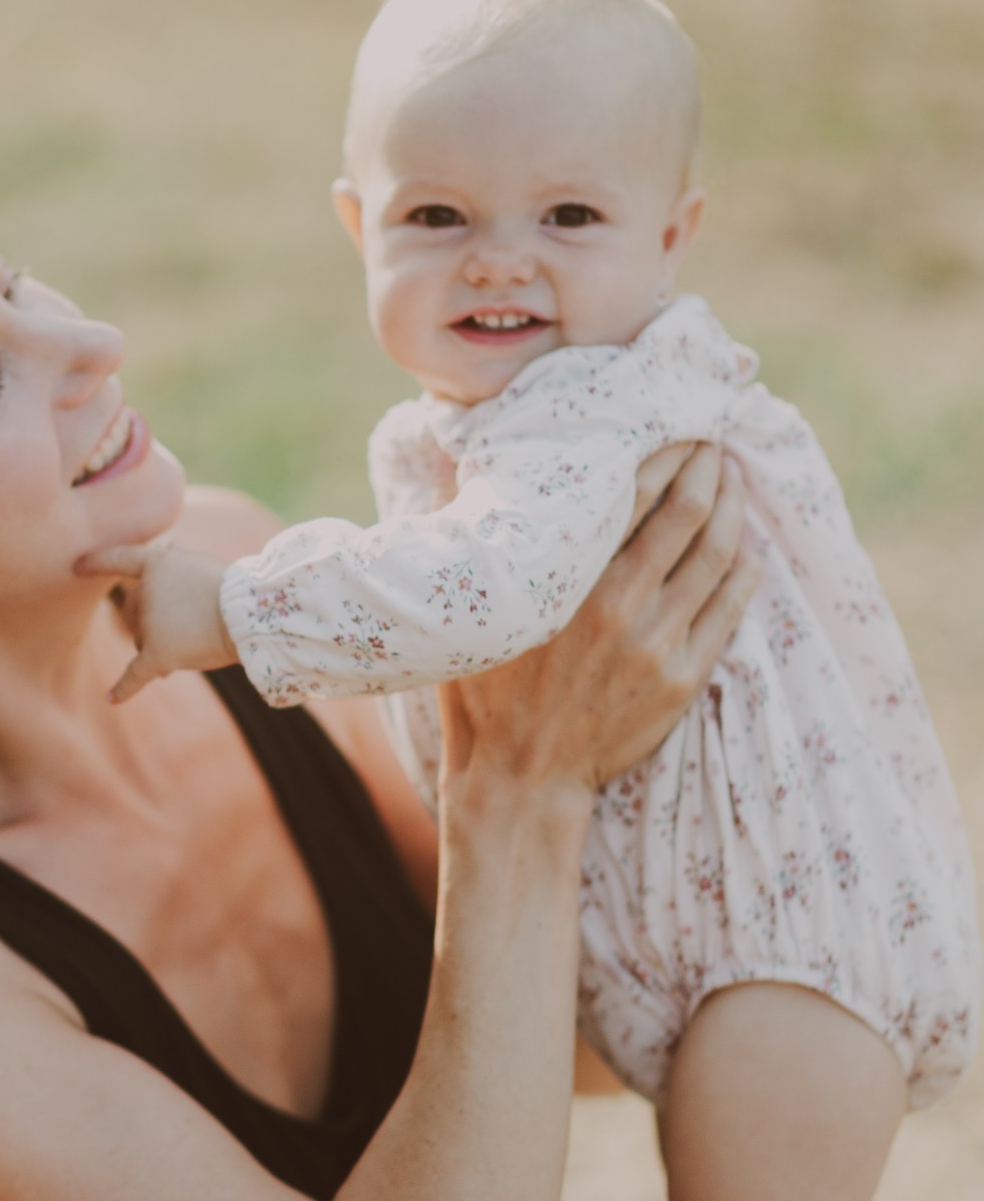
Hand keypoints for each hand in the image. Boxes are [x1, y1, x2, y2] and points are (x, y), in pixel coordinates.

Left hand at [79, 542, 236, 703]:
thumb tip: (171, 547)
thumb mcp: (205, 563)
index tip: (78, 566)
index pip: (122, 560)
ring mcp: (150, 625)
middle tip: (185, 619)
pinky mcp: (158, 655)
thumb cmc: (234, 589)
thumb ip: (181, 560)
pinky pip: (135, 675)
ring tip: (194, 640)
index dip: (98, 562)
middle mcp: (146, 592)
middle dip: (151, 617)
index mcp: (156, 564)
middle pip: (134, 609)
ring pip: (144, 639)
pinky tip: (110, 699)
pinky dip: (124, 689)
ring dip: (162, 643)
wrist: (251, 614)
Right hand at [437, 443, 755, 805]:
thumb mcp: (468, 612)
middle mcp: (620, 605)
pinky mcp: (684, 678)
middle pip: (687, 511)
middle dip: (707, 464)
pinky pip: (730, 607)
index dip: (663, 449)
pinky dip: (743, 566)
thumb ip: (465, 535)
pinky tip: (745, 544)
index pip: (632, 492)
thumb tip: (455, 466)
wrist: (520, 780)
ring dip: (733, 507)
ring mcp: (658, 643)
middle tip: (713, 435)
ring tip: (733, 479)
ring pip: (717, 554)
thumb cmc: (484, 693)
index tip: (675, 421)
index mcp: (568, 580)